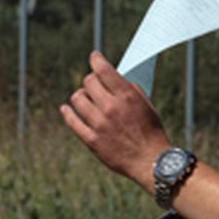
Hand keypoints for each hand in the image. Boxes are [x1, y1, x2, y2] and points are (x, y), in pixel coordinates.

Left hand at [59, 51, 172, 183]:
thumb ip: (130, 89)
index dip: (96, 60)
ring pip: (77, 99)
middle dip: (91, 81)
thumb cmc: (151, 132)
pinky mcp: (91, 140)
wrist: (151, 161)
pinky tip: (67, 109)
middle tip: (94, 85)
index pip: (103, 70)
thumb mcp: (146, 105)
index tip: (94, 57)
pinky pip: (72, 121)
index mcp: (126, 96)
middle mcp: (110, 107)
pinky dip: (67, 112)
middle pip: (88, 82)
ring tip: (85, 99)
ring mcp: (99, 124)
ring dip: (80, 96)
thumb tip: (114, 78)